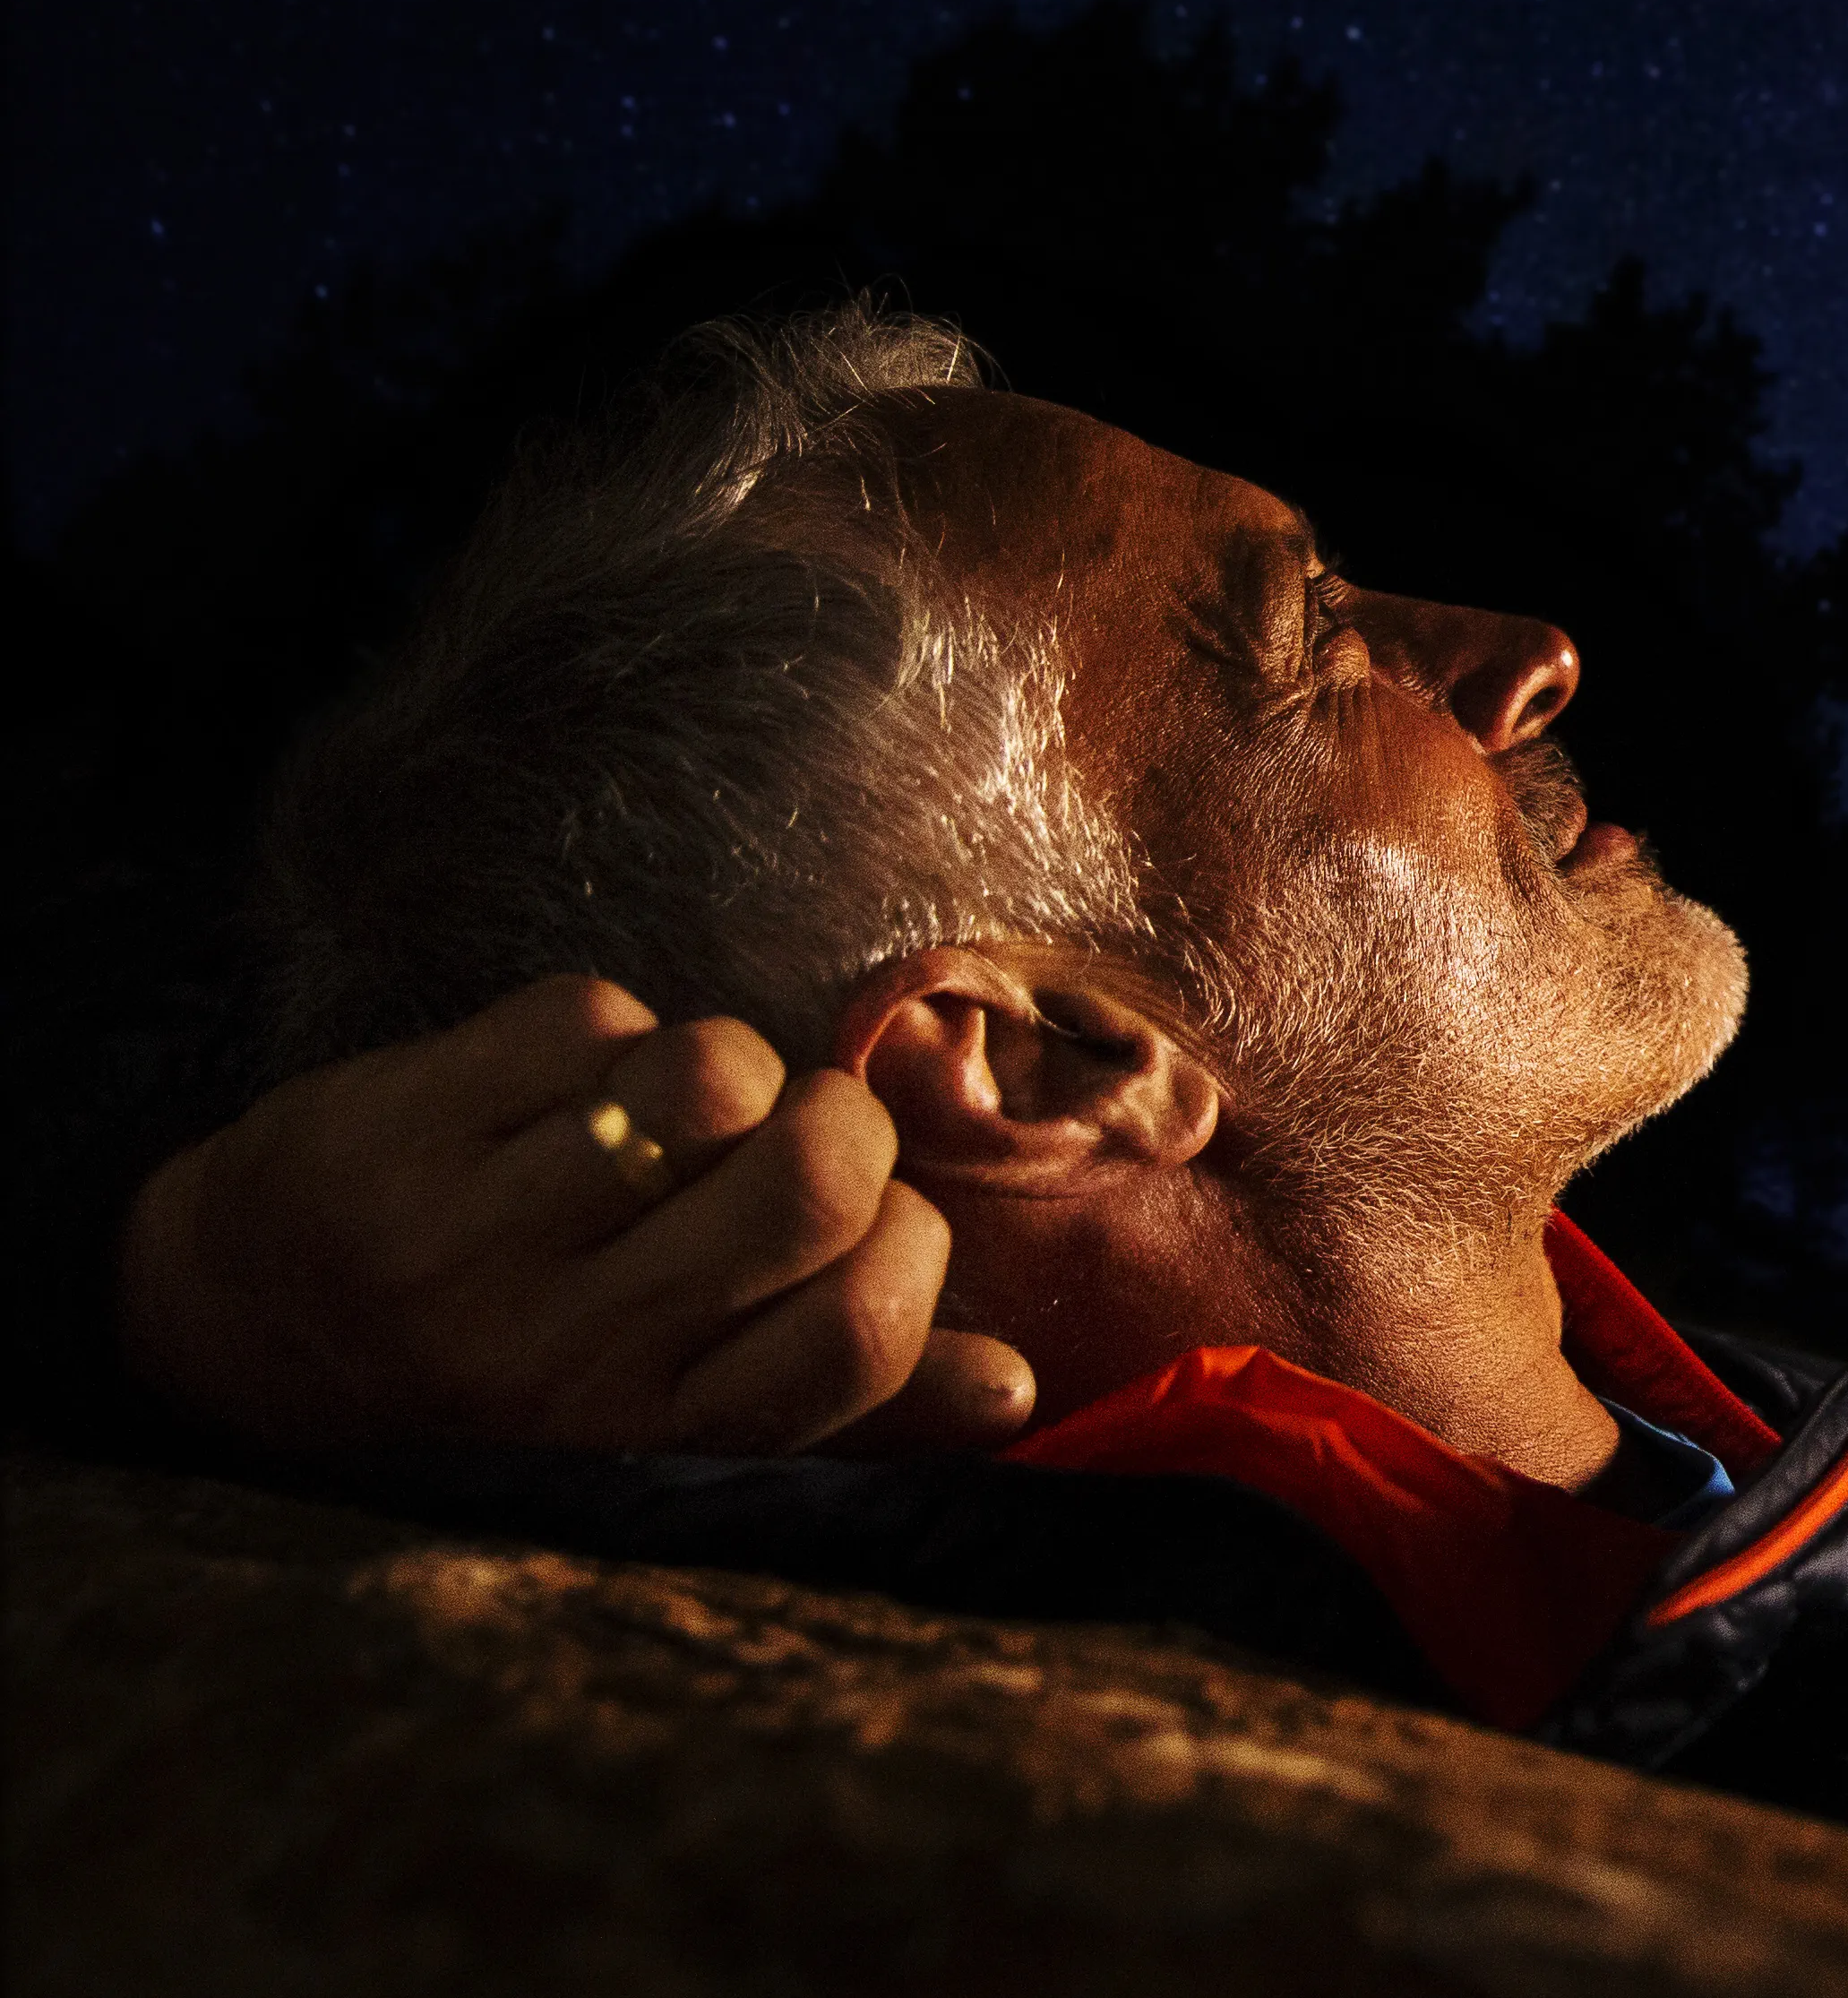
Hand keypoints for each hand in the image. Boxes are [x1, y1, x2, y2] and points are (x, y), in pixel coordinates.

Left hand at [119, 975, 1034, 1457]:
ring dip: (720, 1059)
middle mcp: (560, 1354)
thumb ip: (836, 1393)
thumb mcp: (656, 1410)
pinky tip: (558, 1083)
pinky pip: (593, 1014)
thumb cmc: (501, 1358)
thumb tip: (1016, 1388)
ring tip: (676, 1102)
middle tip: (788, 1132)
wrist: (237, 1324)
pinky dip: (604, 1025)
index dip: (909, 1252)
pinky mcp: (399, 1132)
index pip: (856, 1340)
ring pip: (707, 1076)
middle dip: (839, 1118)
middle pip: (814, 1182)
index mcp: (646, 1428)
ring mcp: (468, 1242)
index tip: (875, 1228)